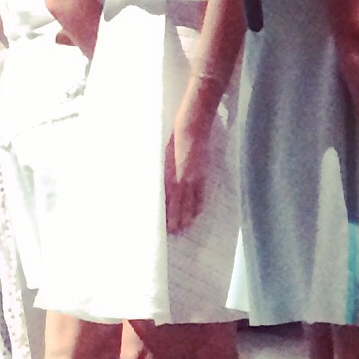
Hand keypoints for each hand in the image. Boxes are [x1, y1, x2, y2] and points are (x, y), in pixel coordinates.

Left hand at [164, 119, 207, 235]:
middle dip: (175, 220)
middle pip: (177, 205)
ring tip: (185, 227)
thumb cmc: (172, 138)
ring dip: (187, 215)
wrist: (191, 126)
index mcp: (167, 176)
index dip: (165, 214)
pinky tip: (196, 212)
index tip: (162, 226)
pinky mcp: (201, 174)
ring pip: (190, 202)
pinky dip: (198, 205)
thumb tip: (157, 186)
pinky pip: (200, 194)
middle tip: (173, 233)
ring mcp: (193, 178)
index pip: (165, 201)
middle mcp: (180, 180)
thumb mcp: (160, 156)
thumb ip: (160, 173)